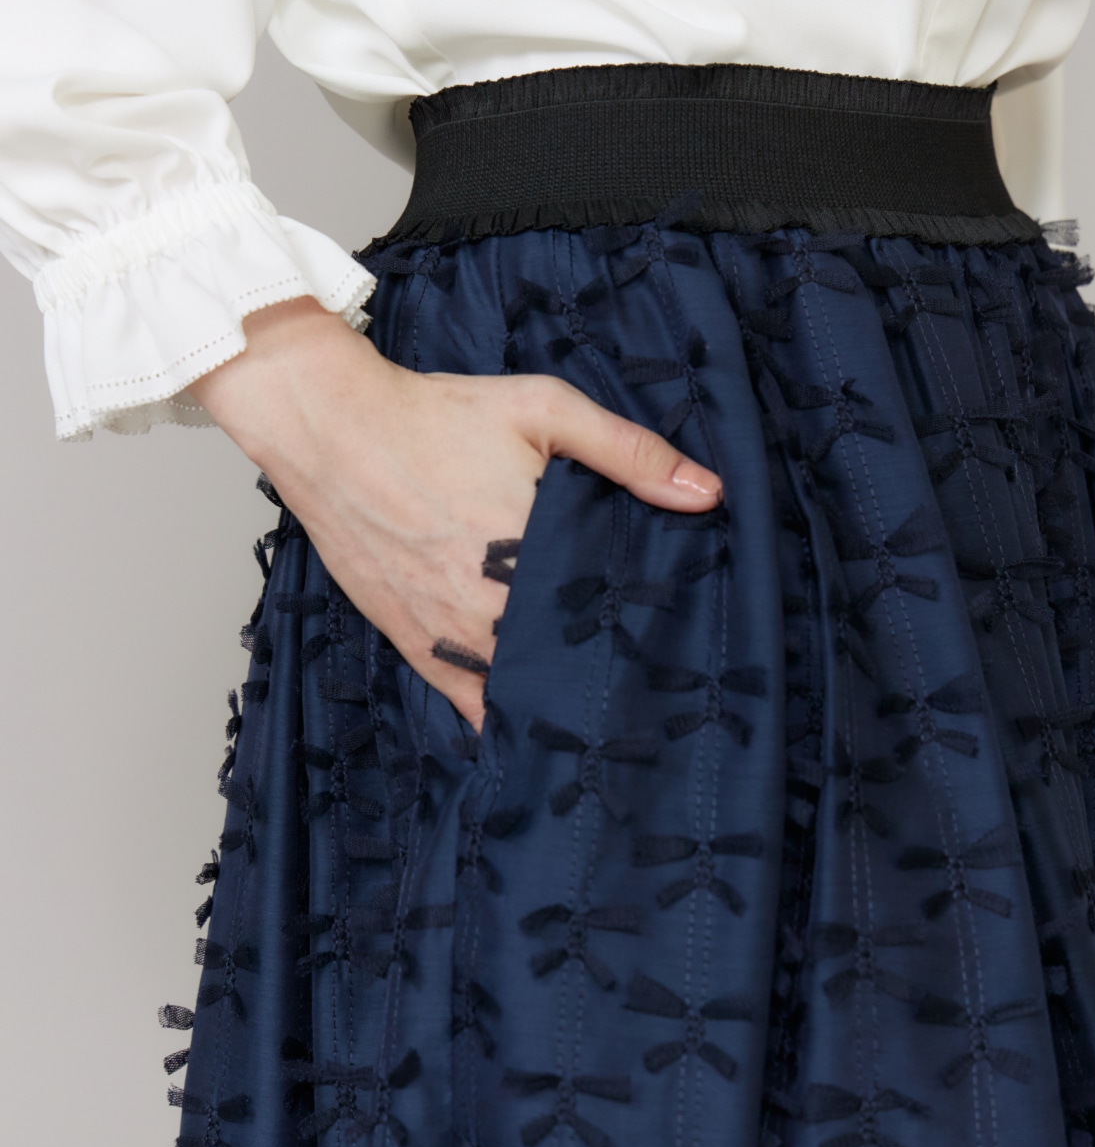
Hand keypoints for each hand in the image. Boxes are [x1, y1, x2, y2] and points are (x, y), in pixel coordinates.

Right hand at [189, 297, 723, 734]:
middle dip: (612, 675)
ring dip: (563, 704)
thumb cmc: (436, 416)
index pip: (614, 619)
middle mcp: (494, 606)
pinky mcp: (417, 645)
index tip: (680, 647)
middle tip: (653, 690)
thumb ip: (628, 450)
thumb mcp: (543, 410)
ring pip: (524, 696)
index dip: (649, 637)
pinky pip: (469, 706)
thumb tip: (709, 493)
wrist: (332, 429)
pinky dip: (504, 720)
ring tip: (608, 720)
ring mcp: (451, 635)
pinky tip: (537, 736)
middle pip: (573, 665)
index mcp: (535, 552)